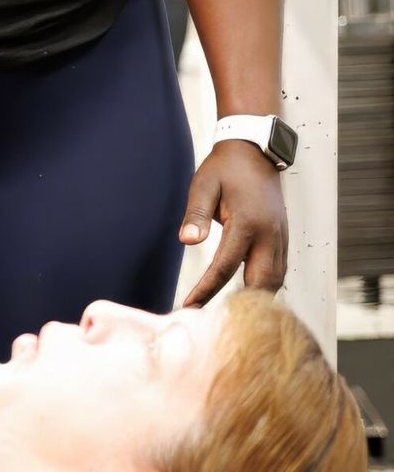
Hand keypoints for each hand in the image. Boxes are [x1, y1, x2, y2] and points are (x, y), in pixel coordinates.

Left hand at [178, 140, 287, 306]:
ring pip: (275, 281)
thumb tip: (187, 241)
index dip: (207, 290)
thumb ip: (196, 215)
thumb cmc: (224, 168)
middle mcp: (269, 235)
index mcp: (247, 224)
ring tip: (230, 314)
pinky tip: (249, 295)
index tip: (190, 308)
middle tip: (214, 321)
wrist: (255, 150)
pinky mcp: (283, 237)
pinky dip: (266, 286)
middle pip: (260, 284)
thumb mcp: (204, 186)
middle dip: (240, 306)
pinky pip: (280, 270)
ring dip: (256, 298)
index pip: (225, 268)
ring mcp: (280, 237)